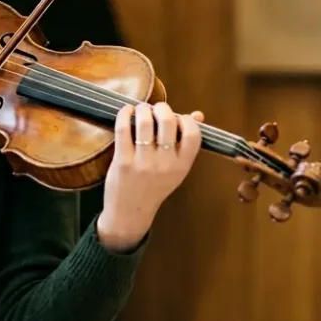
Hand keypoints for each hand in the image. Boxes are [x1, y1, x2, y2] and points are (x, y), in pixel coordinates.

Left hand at [97, 102, 203, 251]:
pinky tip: (127, 112)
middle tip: (157, 109)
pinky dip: (125, 114)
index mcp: (182, 165)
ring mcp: (143, 163)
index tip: (178, 118)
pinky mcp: (123, 161)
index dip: (187, 119)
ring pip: (145, 122)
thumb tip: (197, 114)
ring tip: (141, 110)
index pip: (193, 134)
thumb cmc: (154, 187)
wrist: (130, 213)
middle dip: (162, 108)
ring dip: (143, 109)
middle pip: (168, 122)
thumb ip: (186, 143)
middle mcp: (165, 164)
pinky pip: (124, 129)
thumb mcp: (176, 169)